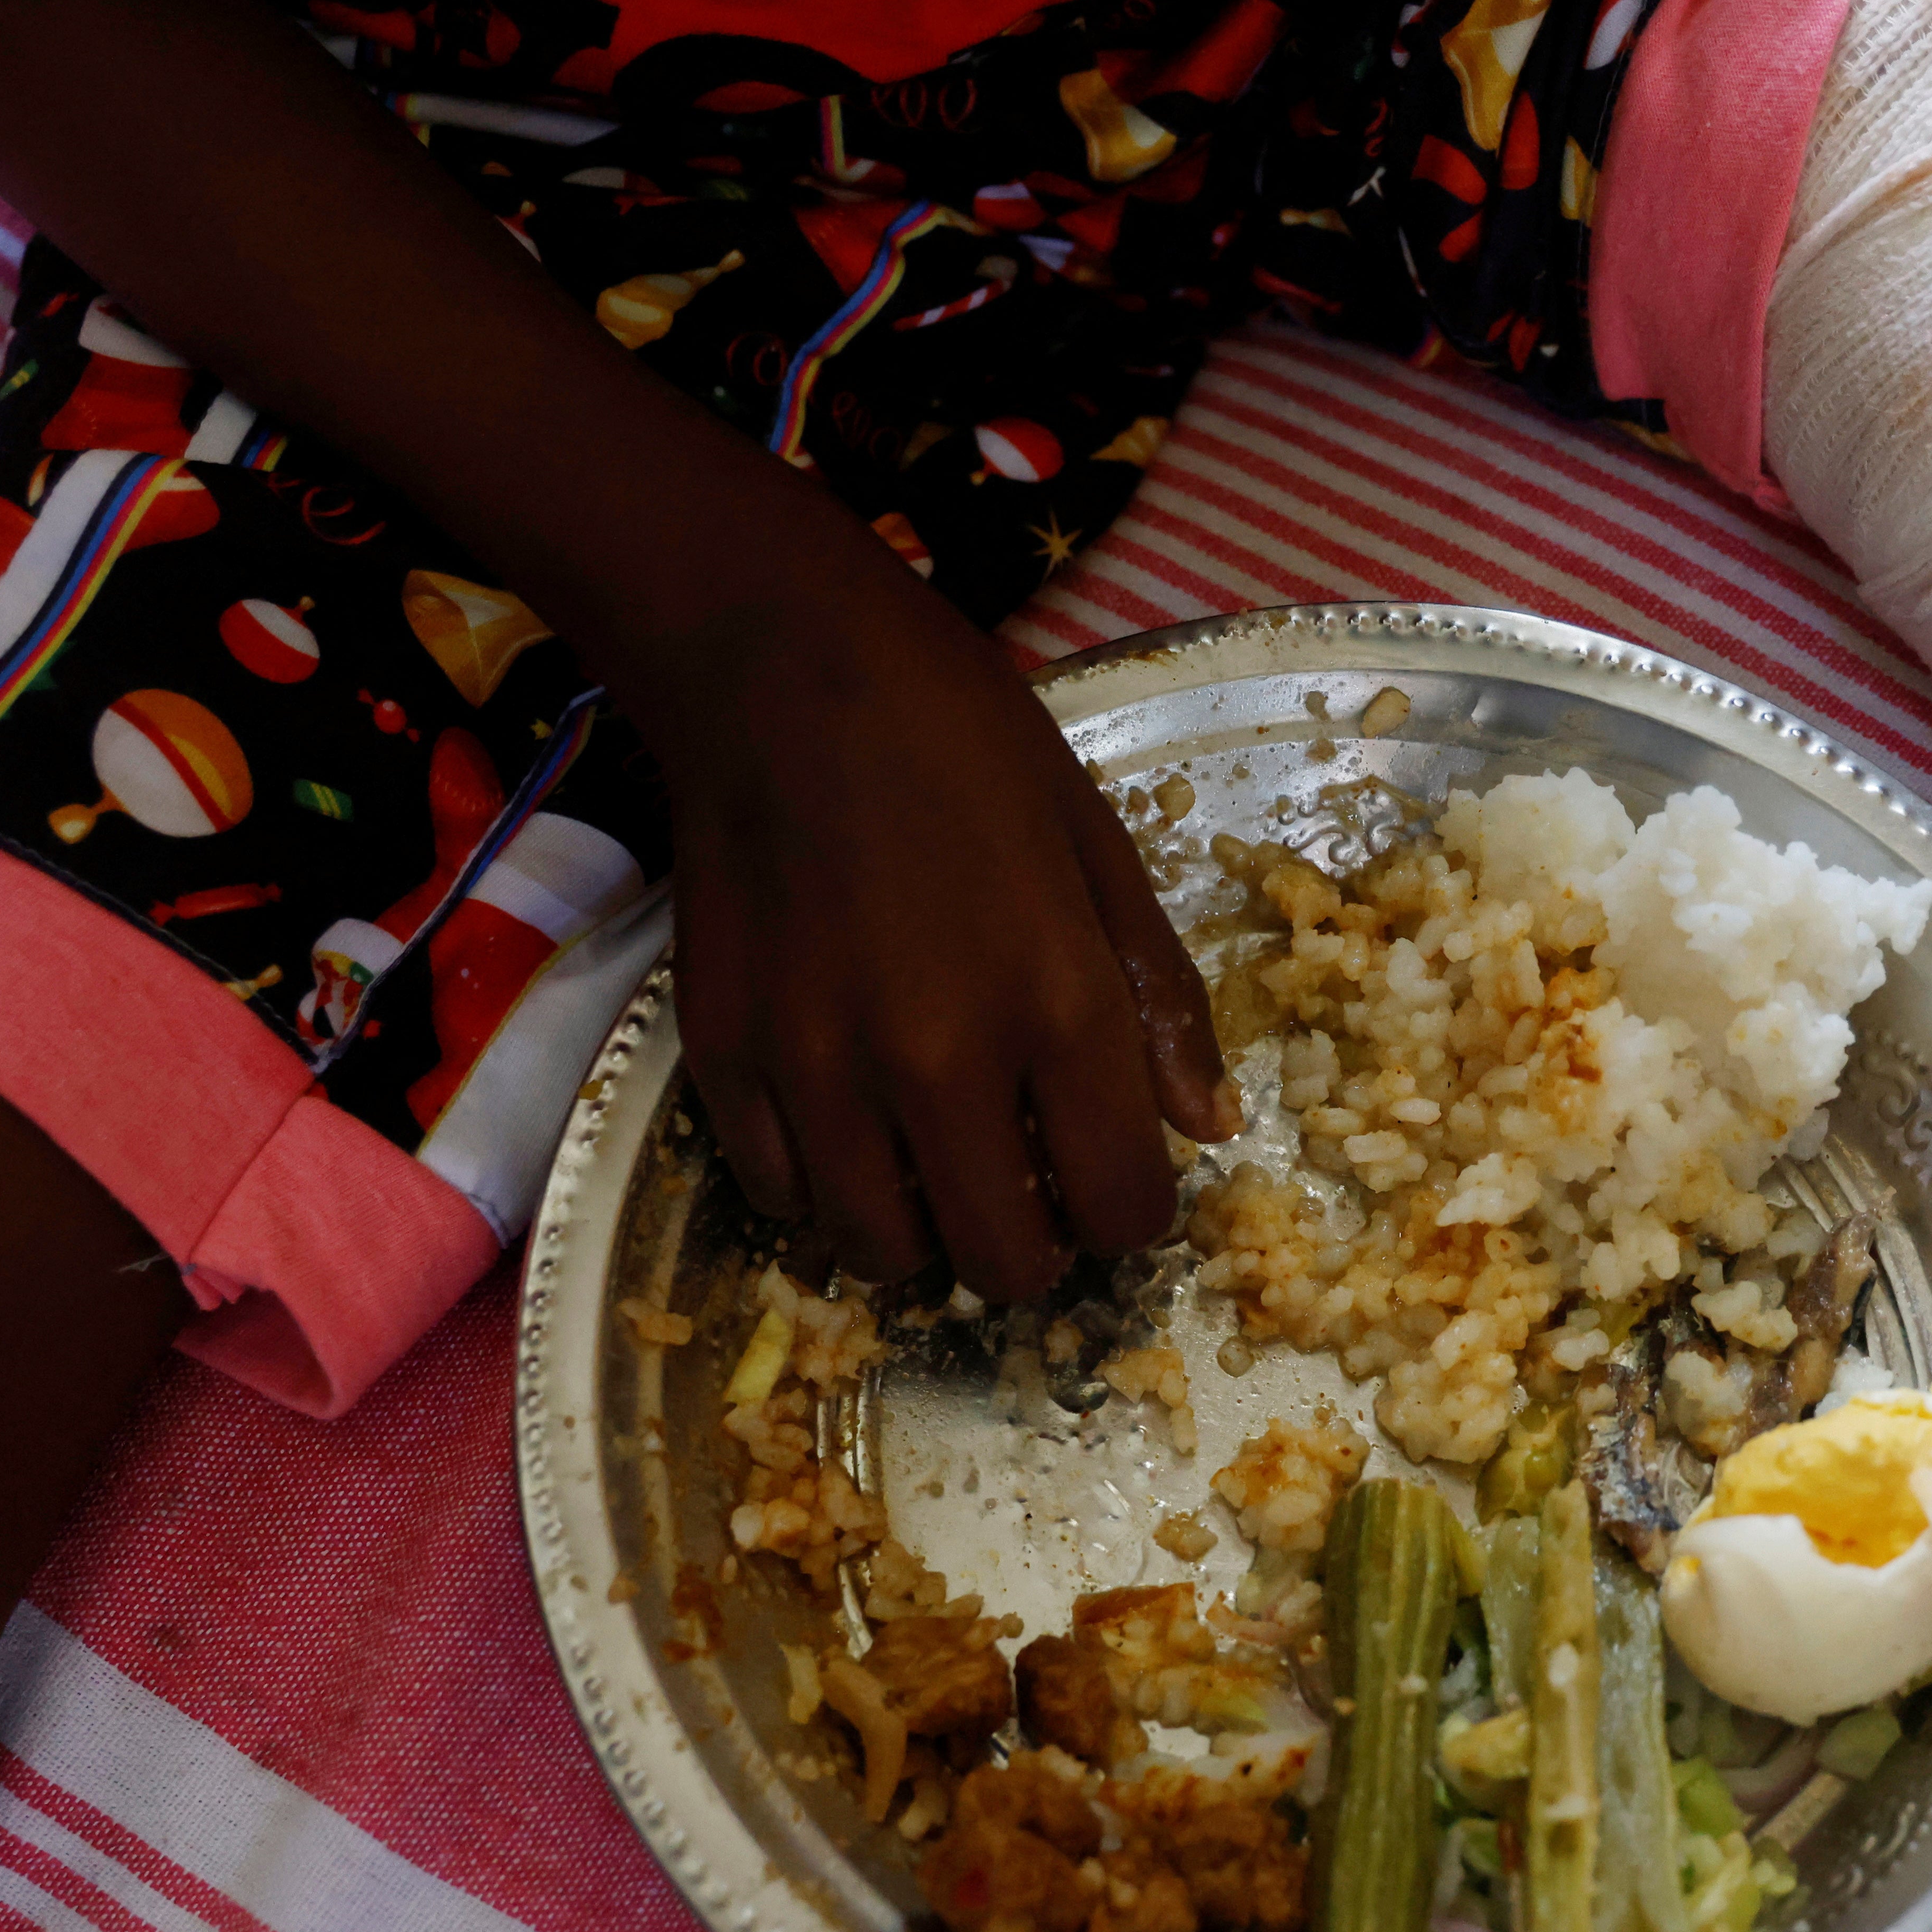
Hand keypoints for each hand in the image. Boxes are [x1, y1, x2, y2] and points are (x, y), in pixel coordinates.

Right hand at [633, 533, 1231, 1303]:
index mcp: (1054, 1005)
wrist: (782, 669)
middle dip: (1034, 1249)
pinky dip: (821, 1188)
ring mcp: (818, 1069)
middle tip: (1029, 1194)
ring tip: (933, 1169)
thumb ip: (1157, 1000)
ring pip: (880, 1252)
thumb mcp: (1100, 849)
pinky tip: (847, 1125)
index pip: (1120, 1205)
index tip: (1114, 1181)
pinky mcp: (725, 1058)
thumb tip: (1205, 1126)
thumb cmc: (963, 741)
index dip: (1131, 1215)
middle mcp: (936, 1061)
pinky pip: (780, 1196)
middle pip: (1001, 1261)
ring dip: (923, 1233)